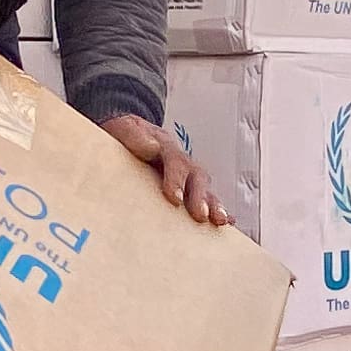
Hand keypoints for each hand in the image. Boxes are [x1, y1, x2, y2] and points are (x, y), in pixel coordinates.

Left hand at [101, 113, 228, 225]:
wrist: (128, 133)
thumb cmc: (124, 134)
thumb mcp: (123, 128)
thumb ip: (134, 136)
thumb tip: (151, 147)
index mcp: (164, 144)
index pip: (174, 160)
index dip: (176, 179)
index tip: (175, 198)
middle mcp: (179, 159)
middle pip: (196, 175)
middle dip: (200, 196)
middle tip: (201, 215)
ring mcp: (185, 172)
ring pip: (203, 187)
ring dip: (213, 203)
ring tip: (219, 220)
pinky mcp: (186, 185)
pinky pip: (204, 196)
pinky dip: (215, 207)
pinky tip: (227, 221)